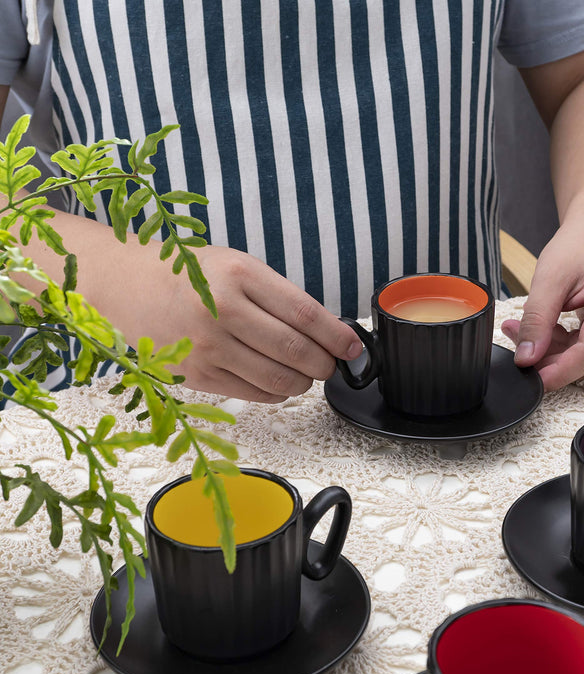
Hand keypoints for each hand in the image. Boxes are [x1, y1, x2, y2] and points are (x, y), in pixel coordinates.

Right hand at [147, 246, 362, 401]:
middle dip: (325, 364)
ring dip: (303, 383)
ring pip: (278, 379)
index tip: (352, 347)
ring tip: (305, 374)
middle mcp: (222, 310)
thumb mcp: (237, 266)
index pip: (305, 312)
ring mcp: (207, 346)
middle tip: (331, 364)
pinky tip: (278, 382)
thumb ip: (279, 297)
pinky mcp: (196, 375)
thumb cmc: (189, 276)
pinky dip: (277, 393)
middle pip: (296, 351)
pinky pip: (254, 393)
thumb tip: (327, 333)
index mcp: (239, 274)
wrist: (127, 287)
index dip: (337, 336)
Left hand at [501, 212, 583, 390]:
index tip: (533, 380)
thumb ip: (536, 320)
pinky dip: (567, 346)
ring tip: (526, 328)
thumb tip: (526, 358)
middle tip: (515, 337)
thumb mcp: (549, 277)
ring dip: (557, 352)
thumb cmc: (581, 243)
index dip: (560, 370)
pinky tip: (547, 330)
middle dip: (551, 358)